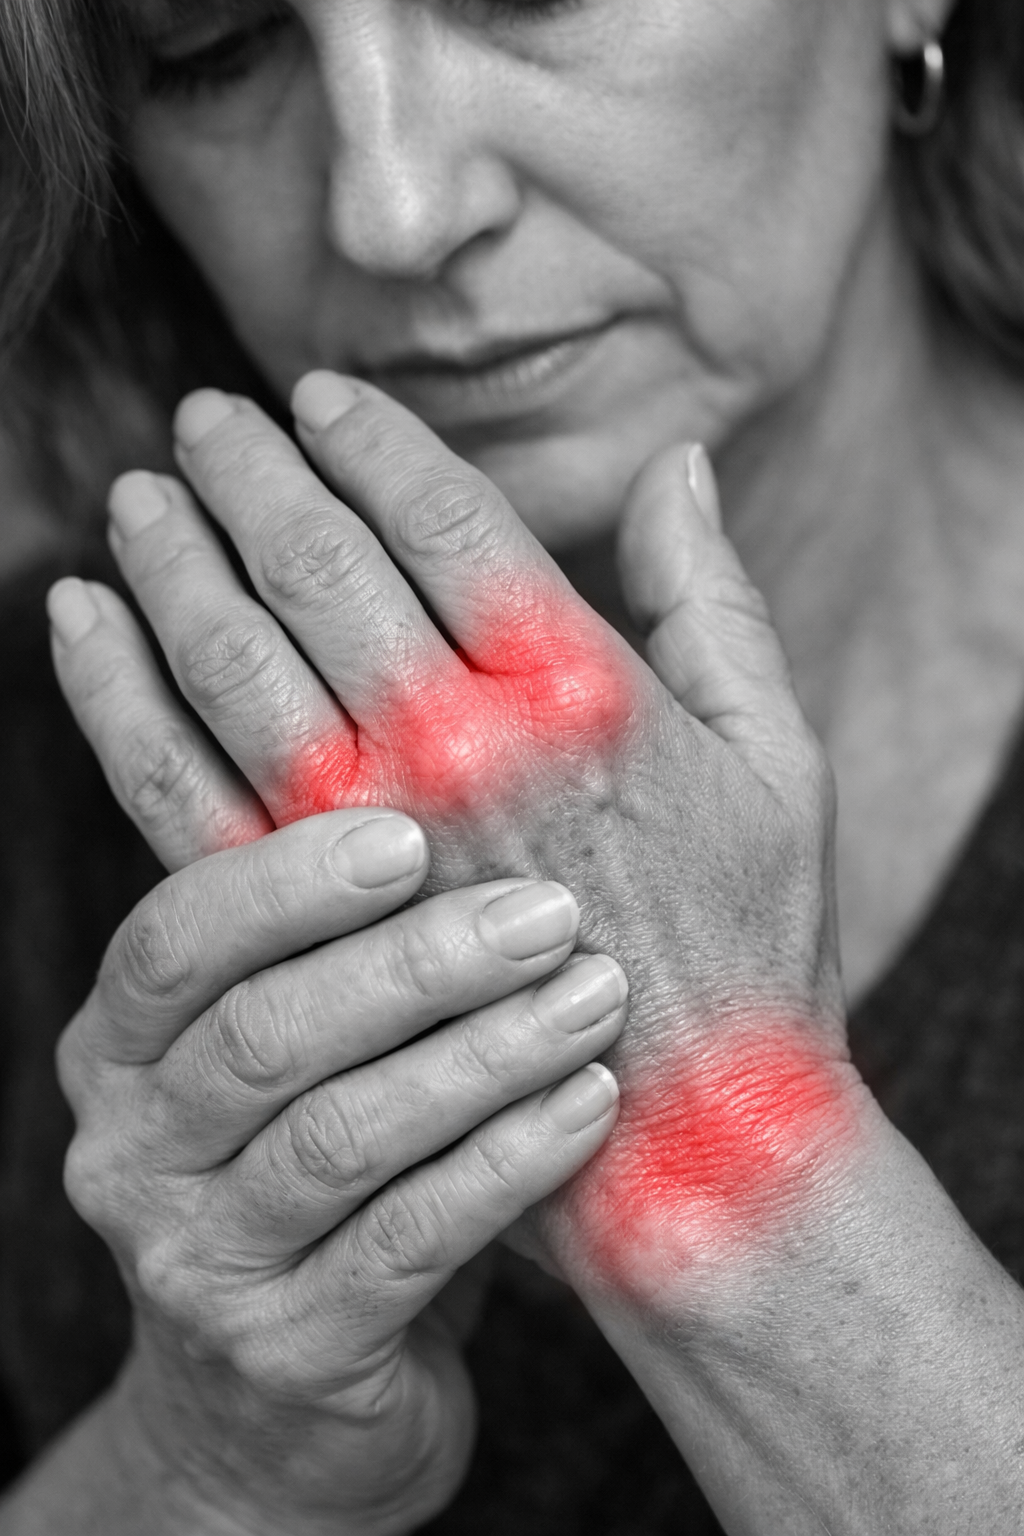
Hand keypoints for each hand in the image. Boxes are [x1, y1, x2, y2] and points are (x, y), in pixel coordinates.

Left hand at [51, 374, 866, 1304]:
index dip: (372, 442)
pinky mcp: (306, 927)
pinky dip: (115, 693)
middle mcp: (461, 749)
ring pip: (234, 660)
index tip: (320, 396)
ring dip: (172, 560)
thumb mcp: (781, 762)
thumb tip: (677, 460)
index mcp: (580, 693)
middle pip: (321, 568)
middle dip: (250, 474)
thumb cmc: (752, 946)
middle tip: (204, 419)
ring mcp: (369, 843)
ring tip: (137, 495)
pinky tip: (81, 620)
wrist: (695, 1140)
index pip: (447, 518)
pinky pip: (176, 787)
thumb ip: (715, 602)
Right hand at [52, 811, 624, 1533]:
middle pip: (265, 1035)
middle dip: (420, 964)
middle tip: (549, 913)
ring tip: (594, 995)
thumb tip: (472, 813)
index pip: (173, 942)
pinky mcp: (286, 1354)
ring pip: (343, 1134)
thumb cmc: (308, 1189)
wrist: (270, 1420)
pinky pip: (409, 1238)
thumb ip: (329, 961)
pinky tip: (587, 1102)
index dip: (289, 884)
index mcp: (114, 1057)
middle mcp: (128, 1158)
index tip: (415, 837)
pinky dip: (508, 1159)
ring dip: (485, 1054)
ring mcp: (196, 1267)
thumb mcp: (285, 1073)